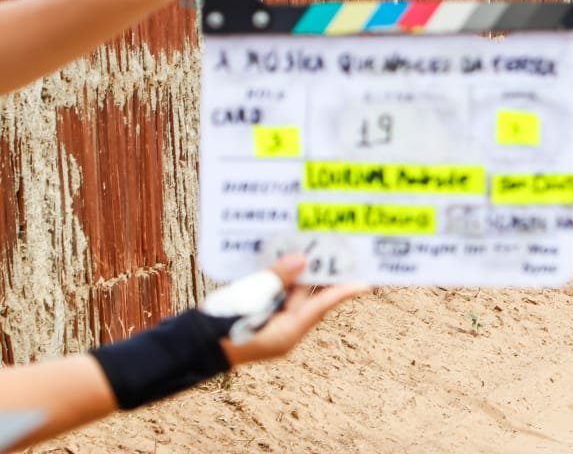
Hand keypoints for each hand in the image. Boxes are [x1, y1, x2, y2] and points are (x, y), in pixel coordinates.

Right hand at [220, 254, 368, 366]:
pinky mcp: (255, 318)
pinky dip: (279, 278)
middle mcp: (284, 330)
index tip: (367, 280)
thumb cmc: (219, 328)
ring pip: (291, 294)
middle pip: (310, 297)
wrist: (184, 349)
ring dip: (299, 272)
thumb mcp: (249, 300)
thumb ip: (275, 278)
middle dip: (321, 273)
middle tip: (339, 249)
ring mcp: (269, 325)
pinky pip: (274, 296)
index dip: (344, 290)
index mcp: (288, 332)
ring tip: (314, 245)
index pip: (323, 306)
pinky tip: (283, 257)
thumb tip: (300, 259)